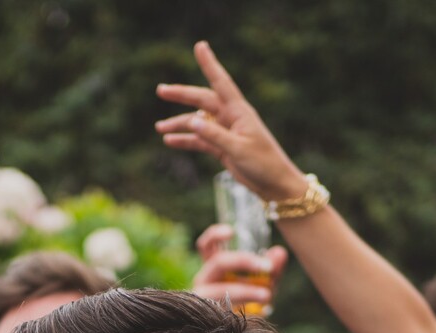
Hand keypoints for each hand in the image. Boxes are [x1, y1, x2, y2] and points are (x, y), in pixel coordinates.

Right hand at [157, 42, 310, 204]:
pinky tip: (170, 141)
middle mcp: (231, 118)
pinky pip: (200, 140)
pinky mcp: (223, 147)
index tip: (200, 46)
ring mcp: (226, 132)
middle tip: (161, 90)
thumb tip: (192, 120)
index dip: (209, 64)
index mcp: (239, 112)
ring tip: (159, 127)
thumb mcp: (238, 149)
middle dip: (182, 95)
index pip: (221, 83)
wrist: (275, 184)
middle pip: (202, 101)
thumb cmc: (264, 164)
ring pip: (198, 123)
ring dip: (179, 124)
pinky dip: (186, 140)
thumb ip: (215, 135)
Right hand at [190, 224, 288, 315]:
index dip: (215, 236)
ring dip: (246, 290)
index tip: (231, 232)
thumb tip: (280, 251)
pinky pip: (222, 310)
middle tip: (268, 268)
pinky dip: (242, 308)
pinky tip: (257, 312)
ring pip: (221, 289)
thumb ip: (272, 268)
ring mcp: (202, 300)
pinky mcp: (206, 317)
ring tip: (267, 295)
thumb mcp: (264, 283)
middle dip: (244, 261)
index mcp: (214, 267)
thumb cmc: (250, 304)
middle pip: (218, 262)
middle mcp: (205, 280)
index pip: (206, 246)